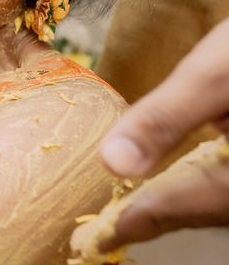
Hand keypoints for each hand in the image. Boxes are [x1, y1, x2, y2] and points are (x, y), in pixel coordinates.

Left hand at [96, 17, 228, 249]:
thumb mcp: (215, 73)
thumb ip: (165, 118)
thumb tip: (112, 162)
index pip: (180, 206)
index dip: (137, 222)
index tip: (98, 241)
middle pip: (208, 210)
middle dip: (161, 216)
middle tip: (112, 227)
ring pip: (224, 201)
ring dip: (184, 204)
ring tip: (139, 209)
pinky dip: (208, 186)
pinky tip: (187, 177)